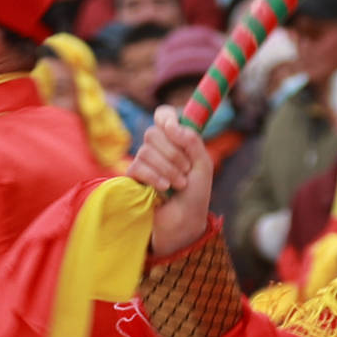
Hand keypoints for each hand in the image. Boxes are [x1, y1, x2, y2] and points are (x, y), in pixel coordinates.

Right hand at [128, 108, 216, 256]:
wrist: (186, 221)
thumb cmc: (196, 194)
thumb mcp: (203, 165)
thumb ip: (192, 142)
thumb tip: (172, 127)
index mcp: (174, 140)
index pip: (163, 115)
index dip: (166, 118)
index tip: (174, 129)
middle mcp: (157, 147)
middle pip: (153, 133)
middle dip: (173, 153)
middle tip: (186, 170)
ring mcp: (143, 162)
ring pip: (146, 151)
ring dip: (167, 169)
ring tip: (179, 185)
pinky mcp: (133, 178)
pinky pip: (137, 167)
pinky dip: (154, 177)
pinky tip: (164, 189)